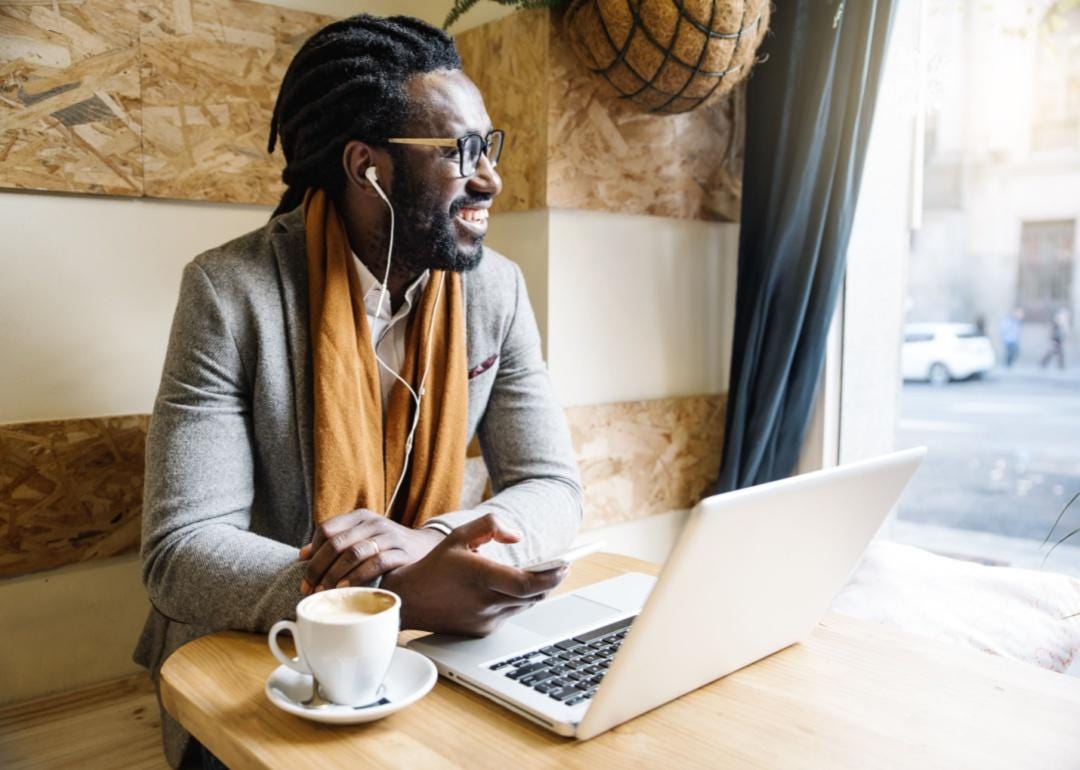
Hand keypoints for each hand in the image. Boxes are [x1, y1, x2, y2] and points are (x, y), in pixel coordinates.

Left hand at [299, 509, 445, 593]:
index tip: (304, 576)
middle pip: (336, 543)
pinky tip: (347, 588)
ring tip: (325, 592)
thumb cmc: (385, 546)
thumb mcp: (361, 538)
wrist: (424, 547)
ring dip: (335, 574)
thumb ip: (335, 542)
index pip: (326, 529)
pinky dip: (358, 576)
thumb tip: (302, 555)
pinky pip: (376, 563)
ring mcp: (388, 536)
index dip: (312, 553)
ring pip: (353, 552)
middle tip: (309, 589)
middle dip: (318, 568)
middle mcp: (372, 523)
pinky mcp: (401, 552)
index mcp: (359, 517)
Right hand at [381, 513, 568, 635]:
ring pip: (525, 606)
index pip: (527, 583)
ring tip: (540, 575)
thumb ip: (490, 526)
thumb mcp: (458, 535)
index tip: (565, 565)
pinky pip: (510, 614)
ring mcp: (485, 620)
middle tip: (561, 567)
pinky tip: (513, 589)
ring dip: (535, 591)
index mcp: (480, 576)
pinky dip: (517, 602)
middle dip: (550, 581)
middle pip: (533, 596)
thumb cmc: (435, 566)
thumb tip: (516, 536)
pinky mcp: (483, 631)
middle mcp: (485, 602)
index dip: (552, 576)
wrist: (410, 601)